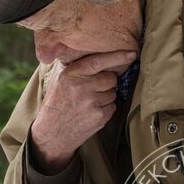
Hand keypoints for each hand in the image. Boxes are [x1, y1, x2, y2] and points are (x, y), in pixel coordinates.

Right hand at [29, 50, 135, 173]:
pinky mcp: (100, 116)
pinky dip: (106, 107)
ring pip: (113, 92)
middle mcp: (82, 87)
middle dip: (106, 81)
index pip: (98, 61)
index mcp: (71, 74)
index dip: (117, 56)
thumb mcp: (58, 79)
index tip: (131, 53)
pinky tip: (91, 111)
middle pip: (111, 77)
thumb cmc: (56, 102)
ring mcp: (92, 102)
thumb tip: (92, 51)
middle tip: (93, 88)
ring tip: (89, 101)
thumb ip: (74, 66)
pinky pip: (113, 105)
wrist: (53, 131)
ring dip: (105, 95)